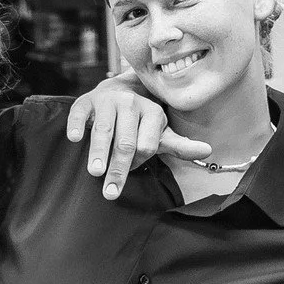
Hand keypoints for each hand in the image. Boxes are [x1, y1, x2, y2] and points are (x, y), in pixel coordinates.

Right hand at [64, 76, 210, 198]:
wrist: (119, 91)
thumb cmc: (141, 121)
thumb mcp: (161, 133)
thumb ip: (180, 146)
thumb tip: (208, 151)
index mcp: (152, 113)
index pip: (146, 145)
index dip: (139, 163)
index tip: (132, 173)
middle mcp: (131, 104)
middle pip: (126, 142)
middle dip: (118, 168)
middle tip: (110, 193)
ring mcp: (108, 101)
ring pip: (104, 130)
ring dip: (99, 152)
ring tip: (95, 172)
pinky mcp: (87, 101)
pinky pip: (80, 113)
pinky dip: (77, 125)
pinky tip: (74, 139)